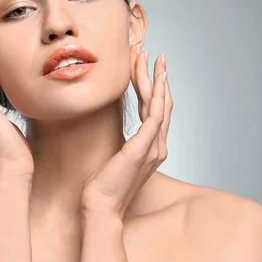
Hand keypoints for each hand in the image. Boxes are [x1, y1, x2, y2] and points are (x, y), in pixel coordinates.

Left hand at [81, 46, 172, 217]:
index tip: (145, 66)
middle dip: (156, 76)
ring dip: (156, 78)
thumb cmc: (101, 186)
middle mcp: (157, 146)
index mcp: (150, 147)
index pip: (153, 110)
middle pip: (161, 103)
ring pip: (159, 104)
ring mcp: (154, 148)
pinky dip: (158, 95)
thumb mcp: (113, 158)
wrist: (100, 207)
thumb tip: (110, 128)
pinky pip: (155, 116)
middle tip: (153, 53)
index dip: (151, 86)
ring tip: (152, 57)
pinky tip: (157, 79)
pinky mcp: (144, 149)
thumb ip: (119, 143)